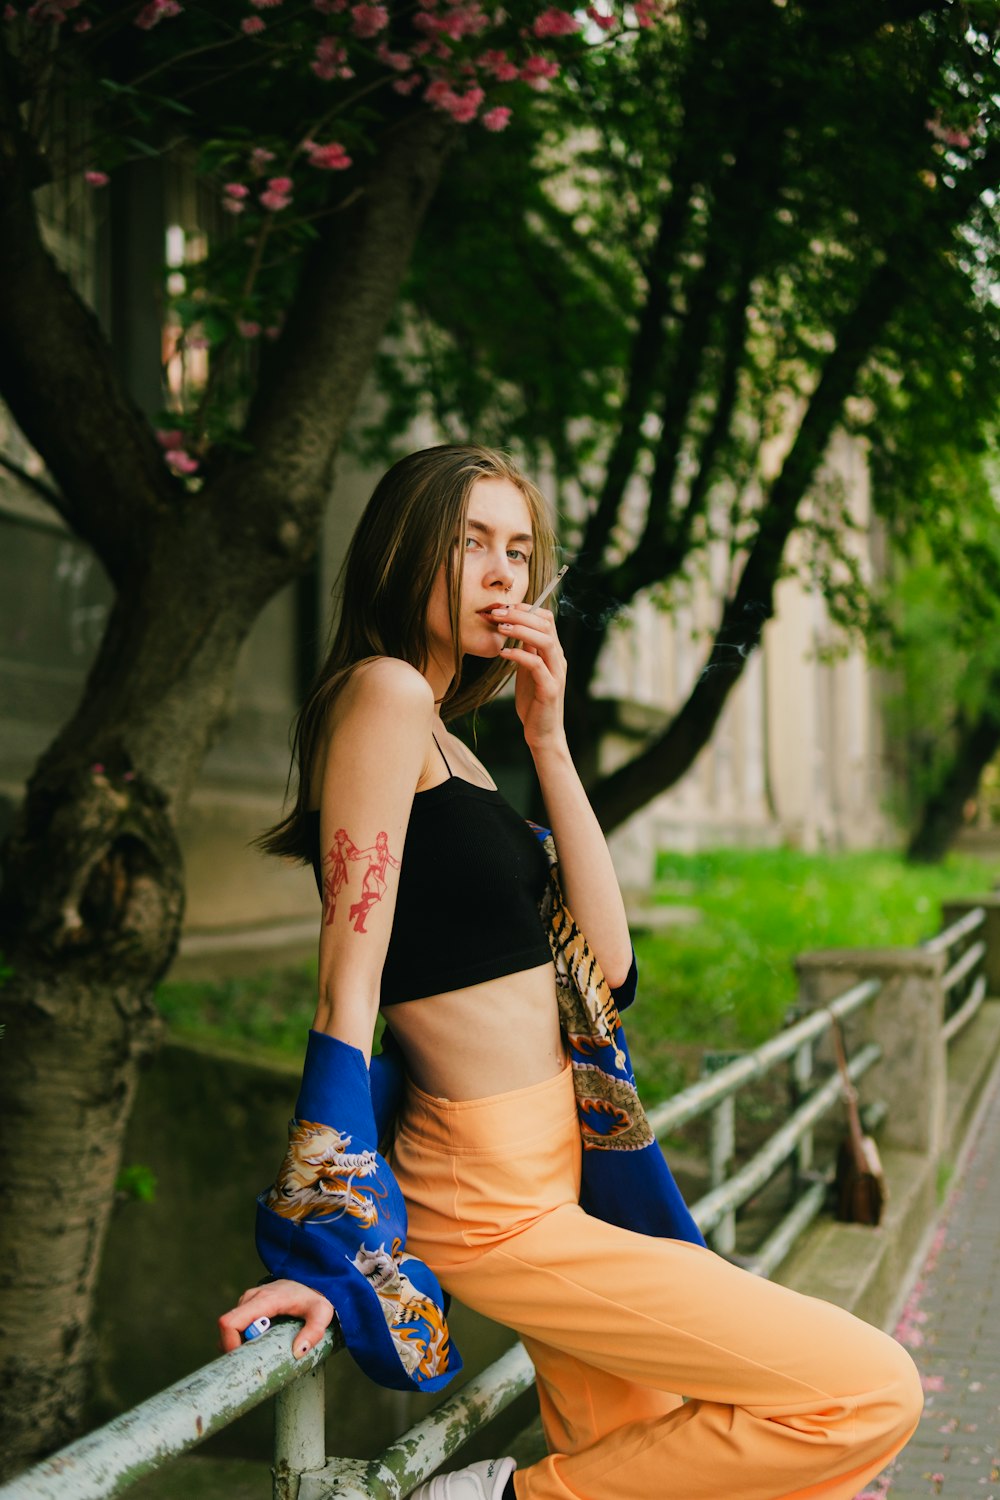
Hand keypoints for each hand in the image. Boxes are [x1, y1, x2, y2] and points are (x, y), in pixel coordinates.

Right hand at [217, 1279, 334, 1357]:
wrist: (312, 1279)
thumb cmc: (315, 1297)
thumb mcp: (321, 1313)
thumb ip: (313, 1332)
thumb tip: (297, 1352)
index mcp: (264, 1300)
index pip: (230, 1322)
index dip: (229, 1343)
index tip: (242, 1360)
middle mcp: (251, 1298)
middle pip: (228, 1328)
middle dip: (235, 1347)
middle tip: (255, 1360)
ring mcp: (248, 1300)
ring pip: (233, 1327)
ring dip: (241, 1343)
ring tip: (262, 1352)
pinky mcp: (250, 1305)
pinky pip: (238, 1324)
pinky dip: (244, 1337)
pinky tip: (260, 1344)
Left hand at [492, 604, 567, 749]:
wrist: (543, 733)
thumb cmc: (533, 701)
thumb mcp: (528, 670)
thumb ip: (527, 650)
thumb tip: (514, 627)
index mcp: (554, 652)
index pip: (546, 618)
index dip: (526, 608)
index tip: (503, 607)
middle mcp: (559, 659)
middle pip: (545, 624)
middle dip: (519, 614)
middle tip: (496, 613)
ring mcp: (557, 674)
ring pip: (545, 641)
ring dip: (521, 630)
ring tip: (500, 627)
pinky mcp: (550, 689)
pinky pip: (536, 665)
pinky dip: (519, 655)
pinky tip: (503, 653)